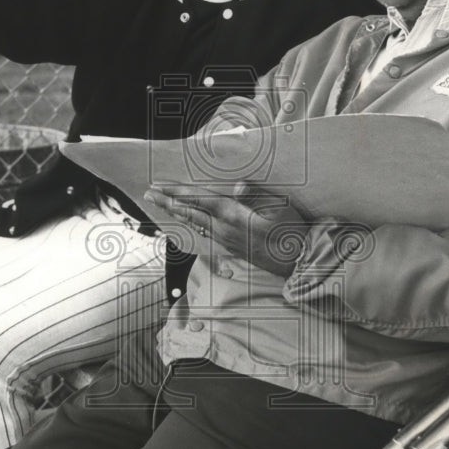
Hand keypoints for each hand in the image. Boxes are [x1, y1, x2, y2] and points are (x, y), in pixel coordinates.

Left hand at [144, 181, 308, 276]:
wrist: (299, 263)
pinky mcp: (233, 247)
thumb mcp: (280, 209)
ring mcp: (228, 240)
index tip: (159, 186)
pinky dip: (192, 222)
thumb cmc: (292, 233)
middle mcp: (225, 229)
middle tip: (149, 193)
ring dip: (178, 212)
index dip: (178, 191)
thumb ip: (257, 195)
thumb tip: (238, 185)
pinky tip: (191, 221)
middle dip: (168, 201)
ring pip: (196, 223)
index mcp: (233, 215)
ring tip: (163, 204)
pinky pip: (205, 231)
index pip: (199, 200)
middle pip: (190, 212)